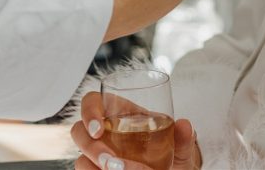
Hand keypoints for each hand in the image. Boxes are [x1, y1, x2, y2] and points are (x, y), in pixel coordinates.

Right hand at [72, 92, 200, 169]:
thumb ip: (183, 137)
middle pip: (79, 131)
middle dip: (89, 146)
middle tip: (109, 161)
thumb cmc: (173, 157)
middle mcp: (106, 134)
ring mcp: (100, 156)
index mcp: (121, 114)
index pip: (93, 101)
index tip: (98, 128)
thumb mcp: (180, 147)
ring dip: (91, 165)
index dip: (89, 111)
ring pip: (81, 158)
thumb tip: (184, 125)